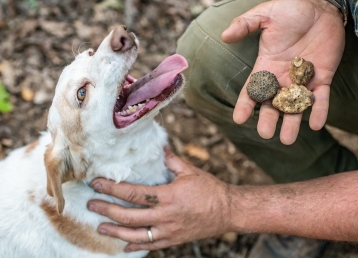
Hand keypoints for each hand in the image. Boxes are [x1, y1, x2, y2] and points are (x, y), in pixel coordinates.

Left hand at [87, 149, 231, 251]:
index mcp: (168, 196)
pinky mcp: (174, 240)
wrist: (228, 211)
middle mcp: (165, 216)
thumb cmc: (210, 189)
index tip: (97, 184)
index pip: (133, 193)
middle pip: (129, 216)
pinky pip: (151, 246)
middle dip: (107, 210)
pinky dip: (135, 247)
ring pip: (136, 235)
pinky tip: (123, 247)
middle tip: (92, 204)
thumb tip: (158, 147)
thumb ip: (171, 160)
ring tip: (100, 227)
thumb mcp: (190, 171)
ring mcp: (169, 231)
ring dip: (115, 232)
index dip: (112, 188)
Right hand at [223, 0, 344, 144]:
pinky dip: (319, 111)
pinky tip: (316, 124)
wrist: (320, 7)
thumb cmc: (291, 10)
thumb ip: (244, 24)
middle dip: (269, 119)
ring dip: (292, 122)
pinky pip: (321, 98)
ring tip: (288, 140)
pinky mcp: (324, 77)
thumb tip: (224, 36)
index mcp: (266, 66)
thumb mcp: (264, 14)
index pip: (253, 89)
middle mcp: (283, 77)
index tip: (239, 119)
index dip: (246, 104)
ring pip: (296, 106)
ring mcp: (303, 79)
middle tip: (265, 134)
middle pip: (273, 103)